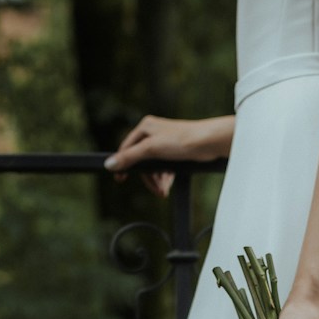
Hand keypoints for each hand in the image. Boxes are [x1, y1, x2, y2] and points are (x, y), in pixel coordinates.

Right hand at [104, 114, 231, 197]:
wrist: (209, 142)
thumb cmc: (182, 140)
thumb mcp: (151, 149)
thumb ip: (130, 157)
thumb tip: (109, 164)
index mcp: (145, 127)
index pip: (127, 149)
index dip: (124, 165)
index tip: (121, 179)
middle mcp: (154, 133)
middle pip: (141, 160)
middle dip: (148, 177)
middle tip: (155, 190)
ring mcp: (165, 142)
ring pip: (153, 165)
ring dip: (157, 180)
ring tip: (163, 190)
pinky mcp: (175, 151)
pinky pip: (164, 167)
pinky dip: (165, 177)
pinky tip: (169, 184)